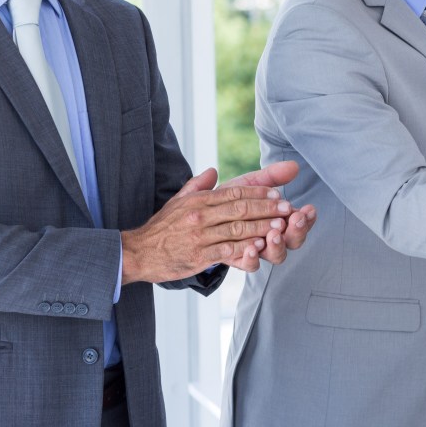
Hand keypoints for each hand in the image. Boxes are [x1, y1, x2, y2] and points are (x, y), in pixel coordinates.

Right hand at [121, 168, 293, 283]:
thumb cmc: (163, 227)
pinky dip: (245, 248)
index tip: (277, 193)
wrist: (138, 252)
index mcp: (198, 201)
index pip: (234, 192)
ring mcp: (199, 236)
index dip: (258, 192)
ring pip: (237, 229)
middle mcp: (200, 216)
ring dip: (262, 227)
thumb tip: (213, 170)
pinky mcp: (198, 256)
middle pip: (240, 209)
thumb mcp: (178, 201)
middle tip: (287, 207)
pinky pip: (226, 251)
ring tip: (281, 225)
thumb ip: (197, 186)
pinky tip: (260, 247)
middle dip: (267, 208)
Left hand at [219, 160, 316, 265]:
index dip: (307, 218)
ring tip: (275, 234)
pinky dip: (253, 258)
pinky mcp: (240, 260)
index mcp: (280, 220)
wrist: (200, 215)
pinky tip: (251, 247)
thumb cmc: (229, 200)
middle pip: (294, 241)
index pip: (301, 222)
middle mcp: (273, 238)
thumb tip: (294, 165)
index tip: (309, 209)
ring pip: (277, 256)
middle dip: (298, 230)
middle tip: (296, 219)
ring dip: (278, 245)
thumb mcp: (250, 185)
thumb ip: (271, 176)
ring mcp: (259, 251)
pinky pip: (251, 265)